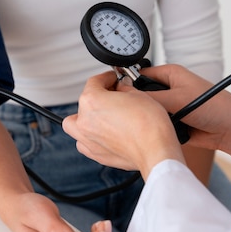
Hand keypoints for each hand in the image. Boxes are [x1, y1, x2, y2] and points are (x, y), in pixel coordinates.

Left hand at [63, 71, 184, 178]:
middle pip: (85, 102)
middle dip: (99, 97)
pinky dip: (90, 137)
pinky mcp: (96, 154)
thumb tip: (122, 87)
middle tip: (115, 96)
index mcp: (92, 101)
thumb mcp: (139, 95)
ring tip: (102, 116)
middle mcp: (85, 120)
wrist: (155, 150)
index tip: (114, 79)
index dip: (107, 77)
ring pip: (75, 124)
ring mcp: (88, 139)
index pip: (94, 82)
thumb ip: (125, 88)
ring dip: (86, 117)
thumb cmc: (149, 125)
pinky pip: (83, 142)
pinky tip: (103, 133)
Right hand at [136, 64, 230, 173]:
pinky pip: (157, 126)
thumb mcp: (177, 98)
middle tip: (131, 114)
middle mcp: (169, 89)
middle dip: (138, 106)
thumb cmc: (213, 106)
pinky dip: (157, 131)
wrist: (230, 129)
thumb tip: (127, 99)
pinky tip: (155, 134)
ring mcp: (171, 107)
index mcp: (169, 74)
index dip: (128, 85)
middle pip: (141, 96)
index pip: (139, 75)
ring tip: (146, 126)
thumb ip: (150, 98)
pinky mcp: (174, 123)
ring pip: (148, 114)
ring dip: (149, 120)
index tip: (117, 96)